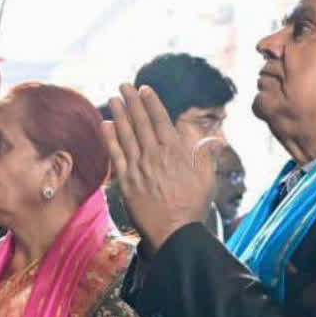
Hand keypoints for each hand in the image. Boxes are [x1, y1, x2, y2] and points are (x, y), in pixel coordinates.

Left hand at [102, 85, 228, 251]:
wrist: (174, 230)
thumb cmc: (194, 205)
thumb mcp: (208, 176)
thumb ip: (205, 153)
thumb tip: (210, 136)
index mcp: (175, 151)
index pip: (160, 120)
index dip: (151, 103)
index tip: (145, 89)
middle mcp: (154, 155)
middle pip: (141, 122)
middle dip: (132, 102)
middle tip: (124, 86)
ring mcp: (138, 167)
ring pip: (126, 134)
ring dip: (120, 114)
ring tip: (114, 98)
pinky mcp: (126, 181)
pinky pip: (116, 154)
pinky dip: (110, 138)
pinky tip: (105, 124)